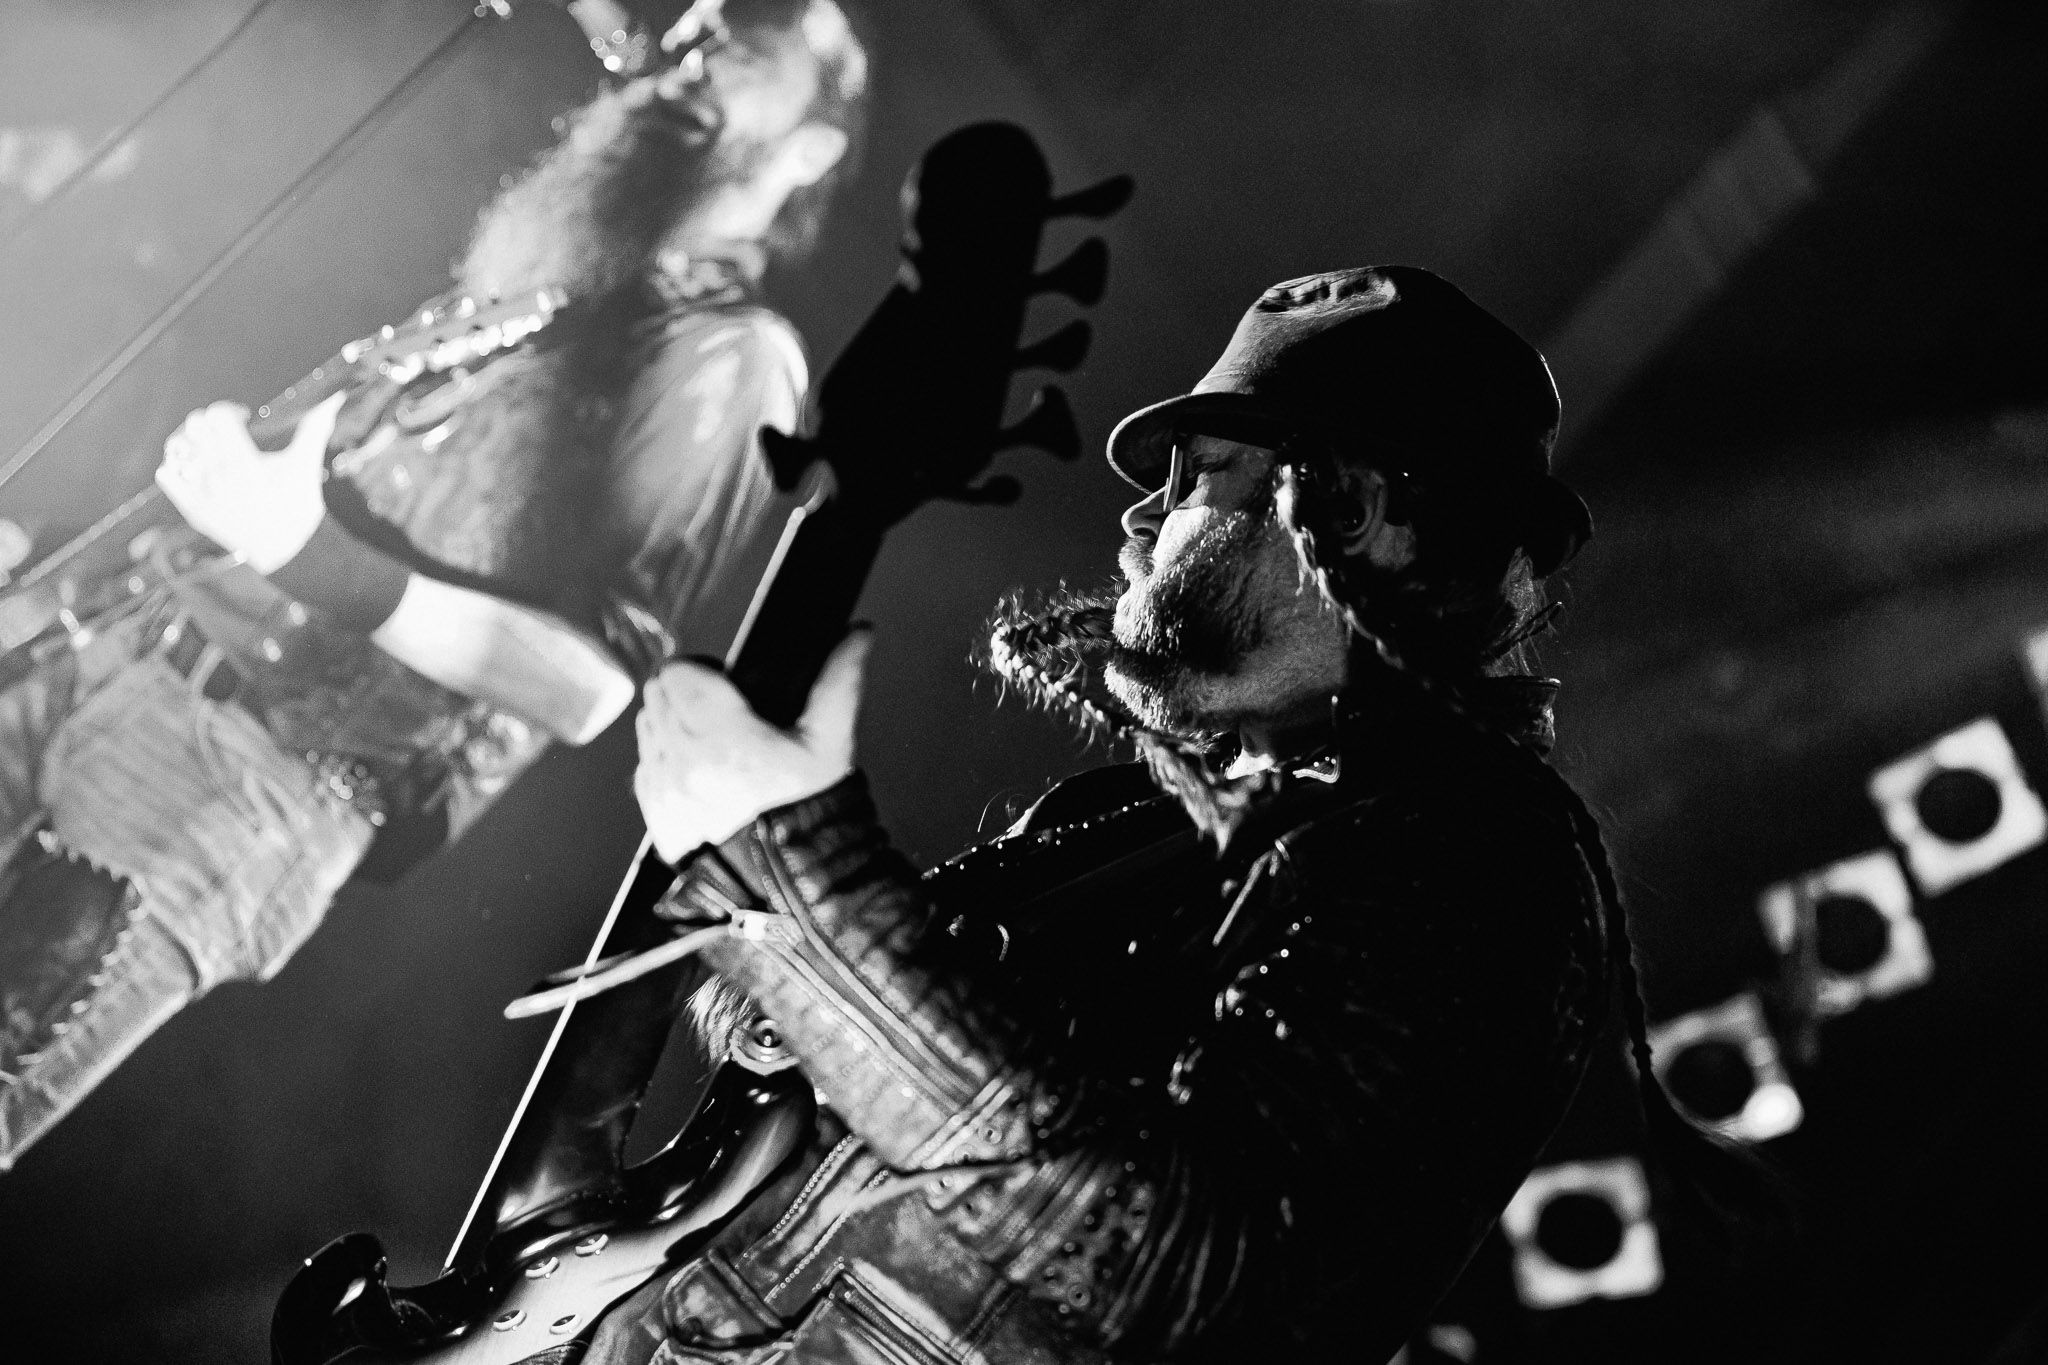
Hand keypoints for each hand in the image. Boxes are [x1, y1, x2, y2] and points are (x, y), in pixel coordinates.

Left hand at [156, 392, 342, 572]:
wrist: (285, 552)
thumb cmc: (297, 506)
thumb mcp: (305, 467)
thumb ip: (315, 430)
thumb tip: (335, 399)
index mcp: (248, 464)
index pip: (219, 416)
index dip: (229, 410)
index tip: (243, 418)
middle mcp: (222, 478)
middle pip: (195, 426)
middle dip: (210, 422)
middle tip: (223, 431)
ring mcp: (205, 495)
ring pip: (177, 449)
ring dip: (190, 440)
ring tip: (206, 446)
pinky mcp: (194, 510)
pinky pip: (167, 477)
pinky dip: (176, 467)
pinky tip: (194, 468)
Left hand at [633, 629, 871, 861]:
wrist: (789, 883)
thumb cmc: (808, 811)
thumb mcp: (830, 741)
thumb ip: (839, 680)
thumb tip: (859, 633)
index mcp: (717, 732)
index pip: (676, 671)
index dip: (703, 671)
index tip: (728, 688)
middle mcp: (679, 759)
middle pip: (657, 696)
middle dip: (686, 696)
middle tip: (726, 717)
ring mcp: (663, 791)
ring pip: (647, 731)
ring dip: (673, 728)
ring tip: (717, 751)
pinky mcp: (657, 818)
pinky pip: (645, 772)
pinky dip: (667, 767)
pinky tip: (704, 781)